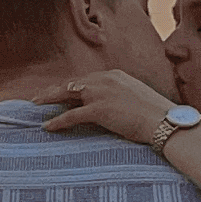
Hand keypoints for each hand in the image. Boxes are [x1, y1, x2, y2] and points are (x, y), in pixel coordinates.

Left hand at [41, 67, 179, 148]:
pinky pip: (71, 116)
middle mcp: (105, 79)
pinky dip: (58, 121)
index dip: (72, 86)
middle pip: (73, 83)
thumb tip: (116, 106)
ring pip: (67, 94)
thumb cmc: (156, 114)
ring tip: (36, 105)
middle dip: (55, 90)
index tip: (61, 91)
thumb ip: (123, 97)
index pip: (87, 79)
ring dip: (50, 99)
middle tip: (40, 96)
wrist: (164, 121)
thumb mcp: (138, 98)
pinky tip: (47, 126)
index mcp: (115, 75)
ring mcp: (100, 93)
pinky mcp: (98, 109)